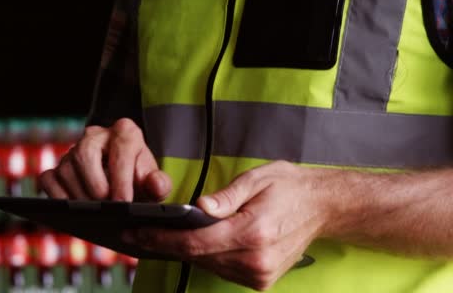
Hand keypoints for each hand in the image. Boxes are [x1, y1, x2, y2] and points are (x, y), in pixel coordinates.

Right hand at [40, 118, 171, 201]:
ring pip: (66, 169)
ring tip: (94, 214)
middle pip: (85, 153)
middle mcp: (95, 136)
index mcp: (124, 132)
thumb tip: (156, 186)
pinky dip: (58, 196)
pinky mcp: (57, 167)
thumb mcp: (154, 183)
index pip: (121, 148)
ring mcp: (73, 151)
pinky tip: (72, 211)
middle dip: (95, 184)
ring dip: (79, 196)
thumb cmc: (140, 181)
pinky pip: (48, 180)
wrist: (125, 184)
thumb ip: (159, 184)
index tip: (123, 203)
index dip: (121, 177)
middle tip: (106, 208)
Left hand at [123, 161, 337, 290]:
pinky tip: (194, 243)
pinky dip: (206, 257)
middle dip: (166, 244)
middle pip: (197, 256)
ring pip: (207, 265)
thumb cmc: (289, 188)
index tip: (138, 232)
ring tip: (159, 236)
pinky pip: (222, 270)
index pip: (195, 241)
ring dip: (184, 251)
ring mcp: (259, 274)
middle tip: (138, 233)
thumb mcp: (257, 179)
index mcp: (253, 232)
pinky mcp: (261, 280)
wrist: (322, 207)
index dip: (162, 238)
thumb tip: (199, 208)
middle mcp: (255, 260)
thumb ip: (226, 196)